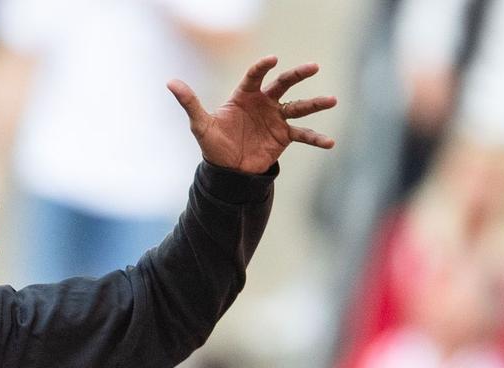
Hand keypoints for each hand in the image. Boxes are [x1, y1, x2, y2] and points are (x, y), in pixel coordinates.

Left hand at [168, 56, 336, 174]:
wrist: (227, 171)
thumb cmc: (214, 145)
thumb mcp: (200, 126)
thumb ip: (190, 103)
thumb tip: (171, 83)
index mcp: (244, 96)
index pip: (255, 77)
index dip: (262, 67)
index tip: (273, 60)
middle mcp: (263, 103)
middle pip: (283, 85)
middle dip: (298, 75)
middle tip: (313, 66)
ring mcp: (276, 119)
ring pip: (299, 107)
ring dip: (315, 104)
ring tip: (332, 100)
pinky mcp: (284, 137)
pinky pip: (303, 135)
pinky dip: (316, 138)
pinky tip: (330, 143)